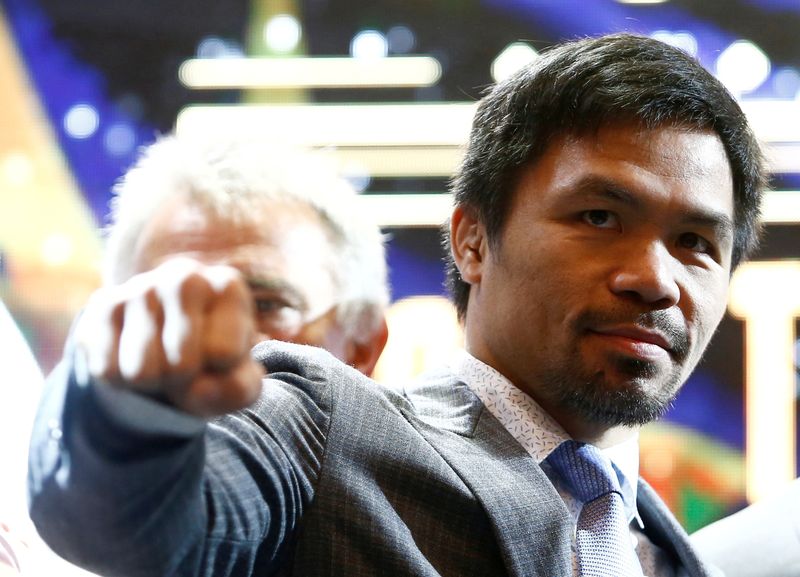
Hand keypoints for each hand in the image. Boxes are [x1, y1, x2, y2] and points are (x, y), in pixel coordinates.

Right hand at [74, 258, 263, 416]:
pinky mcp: (104, 305)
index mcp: (228, 287)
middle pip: (182, 366)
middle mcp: (184, 277)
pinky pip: (107, 370)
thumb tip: (201, 391)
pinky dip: (121, 380)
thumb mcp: (239, 381)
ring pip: (141, 372)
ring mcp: (141, 287)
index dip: (220, 372)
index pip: (224, 353)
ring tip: (162, 362)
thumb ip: (239, 389)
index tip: (220, 358)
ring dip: (152, 383)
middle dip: (184, 381)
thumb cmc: (213, 362)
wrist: (166, 346)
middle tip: (187, 366)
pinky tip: (133, 358)